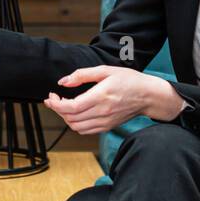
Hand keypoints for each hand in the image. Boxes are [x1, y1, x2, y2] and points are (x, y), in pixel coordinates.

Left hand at [43, 66, 184, 134]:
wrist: (148, 95)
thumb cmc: (129, 80)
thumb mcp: (106, 70)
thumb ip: (82, 75)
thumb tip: (63, 82)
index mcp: (101, 96)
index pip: (71, 107)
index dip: (56, 104)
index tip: (51, 96)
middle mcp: (102, 112)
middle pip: (70, 118)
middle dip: (57, 109)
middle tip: (54, 98)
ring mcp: (105, 122)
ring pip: (76, 126)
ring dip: (65, 117)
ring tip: (64, 105)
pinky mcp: (107, 127)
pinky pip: (85, 130)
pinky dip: (75, 123)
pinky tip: (75, 113)